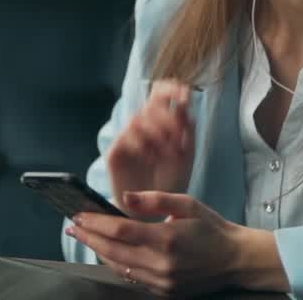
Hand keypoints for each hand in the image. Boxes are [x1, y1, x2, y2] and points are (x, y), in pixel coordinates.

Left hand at [65, 191, 286, 297]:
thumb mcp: (187, 204)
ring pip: (120, 267)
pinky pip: (132, 278)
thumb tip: (124, 198)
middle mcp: (162, 264)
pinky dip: (117, 264)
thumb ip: (154, 199)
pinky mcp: (165, 291)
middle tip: (72, 226)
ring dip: (98, 252)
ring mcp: (163, 281)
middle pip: (113, 251)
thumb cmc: (212, 228)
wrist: (236, 259)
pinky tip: (108, 253)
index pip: (120, 231)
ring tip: (85, 237)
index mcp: (166, 238)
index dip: (96, 223)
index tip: (79, 215)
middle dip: (89, 238)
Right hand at [106, 80, 194, 216]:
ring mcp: (127, 139)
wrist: (153, 213)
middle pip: (150, 105)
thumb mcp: (185, 157)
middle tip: (179, 136)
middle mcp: (142, 128)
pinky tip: (152, 158)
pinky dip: (141, 145)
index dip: (171, 89)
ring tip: (168, 152)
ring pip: (137, 119)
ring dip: (156, 132)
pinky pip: (125, 138)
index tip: (184, 95)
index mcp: (160, 124)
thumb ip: (187, 132)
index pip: (160, 95)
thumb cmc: (170, 183)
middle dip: (167, 117)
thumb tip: (185, 106)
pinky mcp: (115, 153)